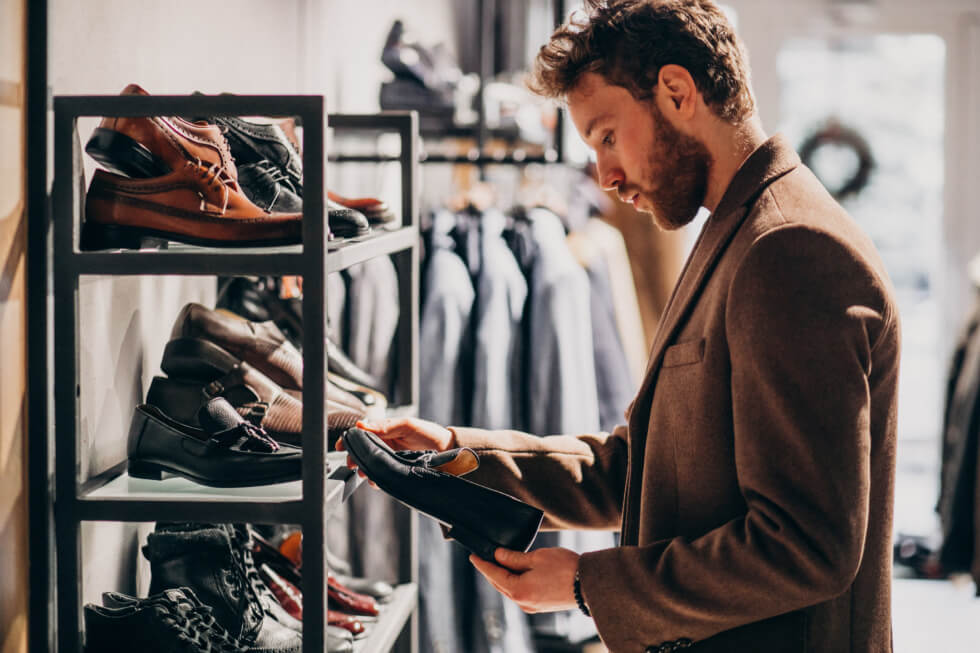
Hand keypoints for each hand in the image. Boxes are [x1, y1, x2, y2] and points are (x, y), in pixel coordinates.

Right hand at [335, 417, 455, 483]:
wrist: (447, 450)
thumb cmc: (429, 433)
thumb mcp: (407, 425)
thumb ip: (385, 425)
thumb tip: (362, 424)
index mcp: (386, 429)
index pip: (363, 433)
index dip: (351, 439)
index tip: (342, 446)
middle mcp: (386, 443)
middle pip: (363, 450)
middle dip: (355, 457)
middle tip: (352, 464)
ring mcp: (390, 457)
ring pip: (370, 464)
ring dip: (365, 469)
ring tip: (364, 473)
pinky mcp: (396, 469)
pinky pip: (381, 475)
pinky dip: (376, 479)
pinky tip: (375, 481)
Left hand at [470, 547, 579, 613]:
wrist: (590, 584)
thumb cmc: (566, 569)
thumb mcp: (537, 557)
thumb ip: (514, 557)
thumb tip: (498, 555)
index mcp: (519, 590)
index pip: (493, 574)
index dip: (483, 564)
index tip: (474, 556)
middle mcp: (523, 602)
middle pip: (500, 584)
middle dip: (491, 570)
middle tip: (485, 556)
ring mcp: (532, 606)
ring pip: (510, 589)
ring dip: (503, 576)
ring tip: (499, 561)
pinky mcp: (540, 605)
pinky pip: (520, 592)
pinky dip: (515, 582)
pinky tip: (516, 572)